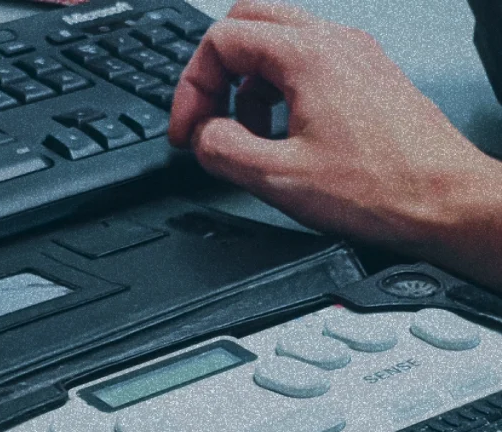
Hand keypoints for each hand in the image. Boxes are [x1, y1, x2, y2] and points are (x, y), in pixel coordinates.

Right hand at [169, 0, 501, 288]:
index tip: (188, 132)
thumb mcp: (280, 179)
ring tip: (250, 136)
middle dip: (217, 74)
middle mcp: (334, 43)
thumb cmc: (383, 190)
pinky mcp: (369, 81)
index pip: (221, 42)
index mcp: (306, 55)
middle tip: (208, 119)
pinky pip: (311, 67)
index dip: (191, 89)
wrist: (446, 202)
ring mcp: (356, 58)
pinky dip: (283, 92)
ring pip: (281, 44)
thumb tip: (204, 137)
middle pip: (249, 25)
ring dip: (250, 85)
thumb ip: (224, 151)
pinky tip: (287, 136)